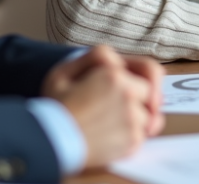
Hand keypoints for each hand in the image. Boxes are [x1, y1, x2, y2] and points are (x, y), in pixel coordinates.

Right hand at [42, 46, 163, 167]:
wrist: (48, 142)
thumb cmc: (54, 106)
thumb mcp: (66, 69)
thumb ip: (97, 56)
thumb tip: (119, 60)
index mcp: (115, 75)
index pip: (149, 70)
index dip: (144, 76)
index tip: (141, 84)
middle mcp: (129, 96)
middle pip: (150, 94)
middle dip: (141, 98)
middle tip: (122, 105)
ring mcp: (133, 120)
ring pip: (147, 116)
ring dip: (135, 118)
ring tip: (110, 122)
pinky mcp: (132, 142)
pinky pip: (142, 136)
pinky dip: (131, 137)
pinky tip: (110, 135)